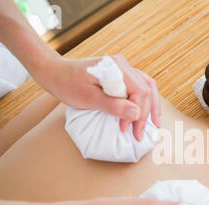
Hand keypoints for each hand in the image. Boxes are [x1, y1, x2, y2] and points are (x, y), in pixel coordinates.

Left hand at [36, 55, 160, 139]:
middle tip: (139, 134)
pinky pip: (139, 88)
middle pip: (147, 89)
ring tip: (154, 124)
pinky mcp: (120, 76)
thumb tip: (136, 114)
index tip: (125, 129)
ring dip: (152, 107)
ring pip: (147, 87)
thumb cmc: (67, 84)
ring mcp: (123, 69)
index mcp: (117, 67)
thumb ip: (113, 105)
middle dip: (146, 114)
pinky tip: (145, 113)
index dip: (137, 113)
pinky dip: (144, 102)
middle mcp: (123, 65)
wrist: (54, 73)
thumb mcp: (88, 98)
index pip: (140, 91)